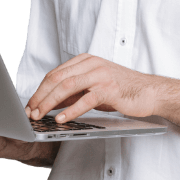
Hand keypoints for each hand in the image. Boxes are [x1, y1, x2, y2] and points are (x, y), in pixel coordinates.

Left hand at [25, 54, 157, 123]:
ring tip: (40, 115)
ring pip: (67, 86)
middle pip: (58, 78)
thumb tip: (50, 102)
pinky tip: (61, 119)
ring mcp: (100, 74)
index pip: (56, 73)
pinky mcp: (109, 88)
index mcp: (85, 60)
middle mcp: (91, 64)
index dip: (40, 89)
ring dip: (50, 102)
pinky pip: (86, 99)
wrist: (149, 91)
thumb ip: (74, 91)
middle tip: (30, 111)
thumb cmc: (122, 89)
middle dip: (41, 96)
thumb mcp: (94, 86)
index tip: (30, 104)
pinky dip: (71, 110)